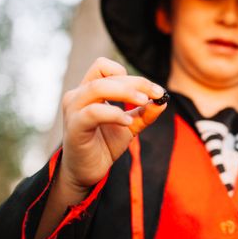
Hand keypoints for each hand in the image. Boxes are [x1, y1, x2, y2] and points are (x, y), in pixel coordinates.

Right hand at [60, 57, 166, 192]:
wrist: (86, 172)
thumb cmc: (104, 144)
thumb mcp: (130, 126)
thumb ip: (145, 113)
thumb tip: (164, 101)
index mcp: (88, 91)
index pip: (104, 66)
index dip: (129, 75)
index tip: (152, 90)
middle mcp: (78, 96)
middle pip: (106, 75)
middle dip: (136, 82)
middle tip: (157, 93)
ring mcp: (73, 110)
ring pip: (97, 87)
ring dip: (125, 91)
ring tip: (144, 102)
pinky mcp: (74, 127)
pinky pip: (93, 113)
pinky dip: (114, 114)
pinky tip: (128, 121)